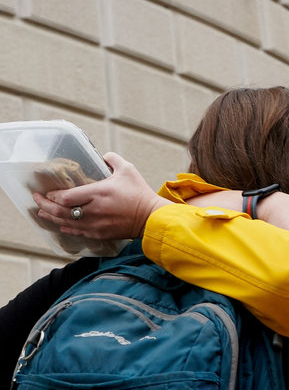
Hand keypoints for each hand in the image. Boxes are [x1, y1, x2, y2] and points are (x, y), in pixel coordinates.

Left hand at [33, 152, 169, 239]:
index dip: (53, 196)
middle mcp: (93, 210)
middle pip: (61, 211)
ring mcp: (96, 224)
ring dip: (51, 217)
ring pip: (66, 222)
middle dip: (45, 205)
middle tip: (37, 199)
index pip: (66, 197)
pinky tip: (59, 224)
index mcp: (98, 193)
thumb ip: (113, 159)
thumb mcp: (128, 170)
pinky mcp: (100, 233)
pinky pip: (77, 232)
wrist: (150, 217)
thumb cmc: (140, 193)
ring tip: (41, 212)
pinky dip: (65, 228)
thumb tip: (103, 156)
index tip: (48, 191)